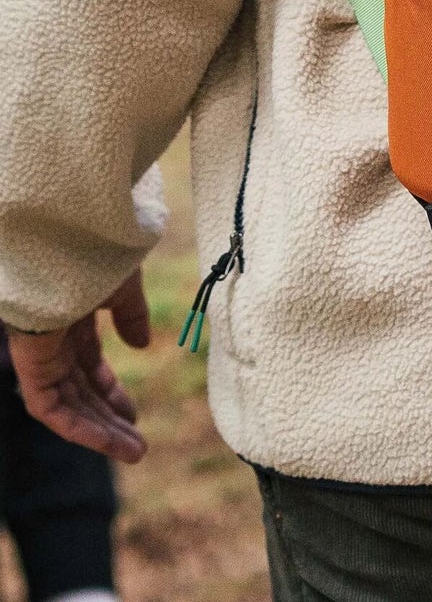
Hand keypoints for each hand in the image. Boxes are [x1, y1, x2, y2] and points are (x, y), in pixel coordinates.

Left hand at [7, 269, 150, 463]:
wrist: (67, 239)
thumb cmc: (97, 253)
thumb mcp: (123, 286)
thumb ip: (130, 315)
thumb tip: (139, 346)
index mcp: (72, 318)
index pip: (87, 365)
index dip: (110, 391)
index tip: (134, 414)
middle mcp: (54, 340)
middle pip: (79, 391)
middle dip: (108, 418)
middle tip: (137, 444)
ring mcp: (41, 354)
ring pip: (68, 405)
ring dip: (100, 431)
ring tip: (134, 452)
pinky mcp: (31, 366)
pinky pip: (50, 408)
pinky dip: (78, 428)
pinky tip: (106, 441)